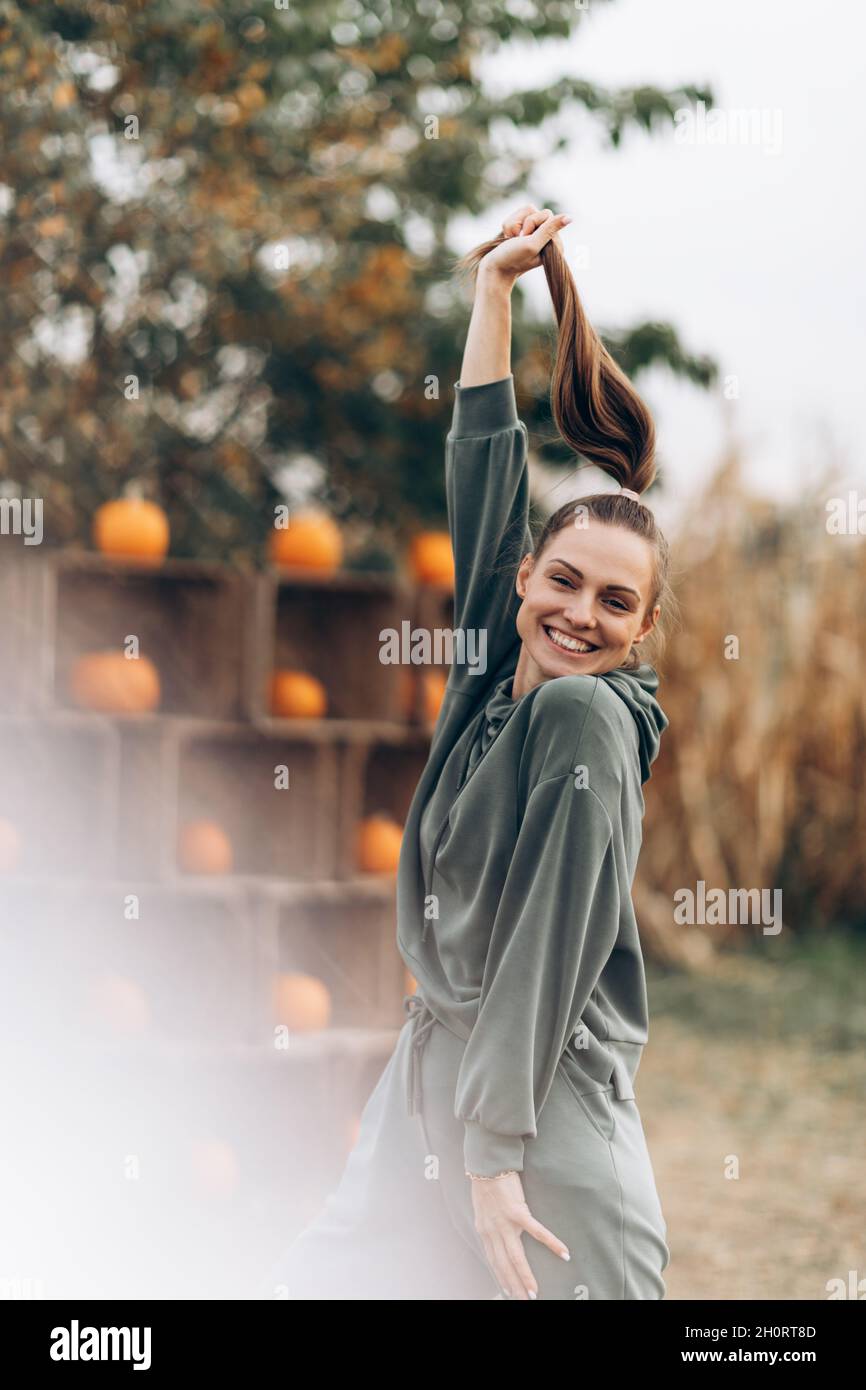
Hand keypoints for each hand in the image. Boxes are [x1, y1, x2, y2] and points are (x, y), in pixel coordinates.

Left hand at [470, 1170, 569, 1298]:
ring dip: (525, 1277)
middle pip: (504, 1265)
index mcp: (484, 1231)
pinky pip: (537, 1232)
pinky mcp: (518, 1211)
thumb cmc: (485, 1184)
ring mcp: (505, 1223)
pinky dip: (551, 1243)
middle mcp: (493, 1231)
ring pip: (516, 1257)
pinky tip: (563, 1253)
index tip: (508, 1291)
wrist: (487, 1164)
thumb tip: (497, 1237)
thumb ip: (489, 1225)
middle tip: (522, 1300)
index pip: (494, 1261)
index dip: (501, 1277)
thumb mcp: (482, 1210)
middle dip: (513, 1285)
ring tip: (534, 1293)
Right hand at [479, 204, 571, 283]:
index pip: (547, 215)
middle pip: (536, 211)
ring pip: (526, 211)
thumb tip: (570, 217)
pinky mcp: (524, 231)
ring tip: (512, 240)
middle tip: (517, 240)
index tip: (525, 239)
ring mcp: (535, 233)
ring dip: (514, 224)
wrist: (494, 268)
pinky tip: (509, 238)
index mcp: (555, 243)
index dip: (532, 224)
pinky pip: (517, 215)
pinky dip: (509, 225)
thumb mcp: (532, 243)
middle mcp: (547, 237)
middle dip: (522, 223)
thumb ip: (549, 229)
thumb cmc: (511, 258)